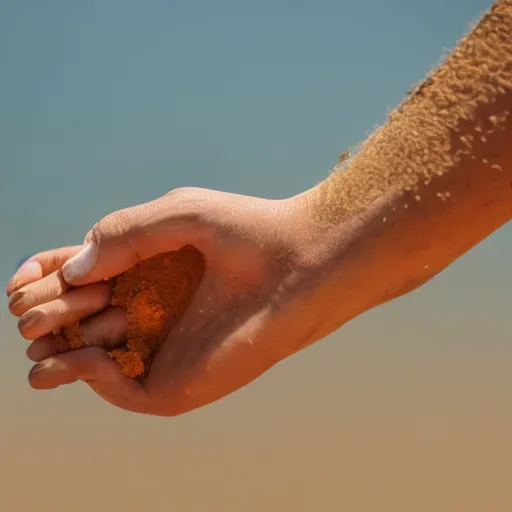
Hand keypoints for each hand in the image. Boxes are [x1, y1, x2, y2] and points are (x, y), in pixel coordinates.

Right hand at [7, 187, 336, 415]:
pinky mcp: (175, 382)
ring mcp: (159, 346)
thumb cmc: (247, 233)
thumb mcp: (175, 215)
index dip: (43, 277)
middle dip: (46, 308)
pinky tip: (80, 355)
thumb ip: (120, 232)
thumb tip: (73, 271)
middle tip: (61, 297)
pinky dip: (84, 373)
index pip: (77, 276)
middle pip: (71, 315)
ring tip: (67, 319)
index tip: (22, 278)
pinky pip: (115, 388)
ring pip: (83, 356)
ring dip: (58, 339)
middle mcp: (147, 307)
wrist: (303, 265)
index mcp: (144, 267)